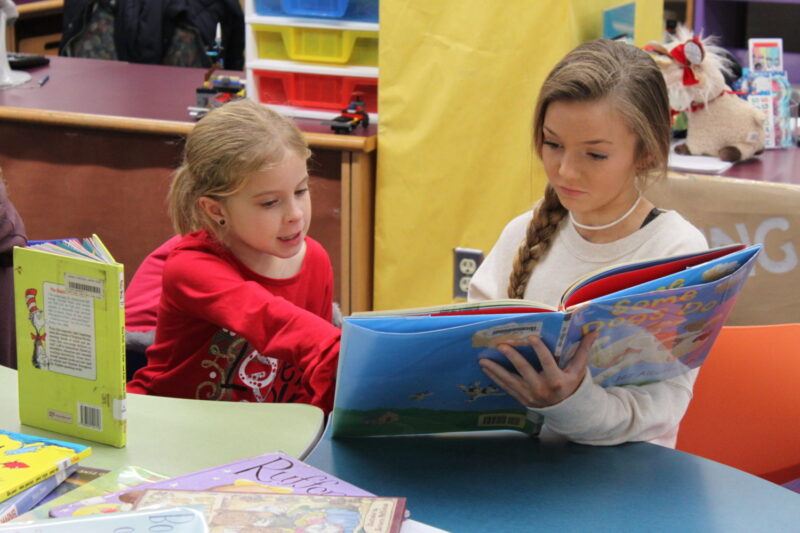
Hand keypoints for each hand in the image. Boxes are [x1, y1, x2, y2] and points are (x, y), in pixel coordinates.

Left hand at [479, 331, 598, 408]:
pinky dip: (495, 378)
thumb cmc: (572, 384)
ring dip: (496, 370)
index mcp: (557, 380)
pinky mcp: (522, 399)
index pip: (547, 363)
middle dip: (512, 358)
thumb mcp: (579, 369)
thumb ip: (583, 350)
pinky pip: (506, 387)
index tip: (531, 337)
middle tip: (501, 345)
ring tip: (483, 360)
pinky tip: (486, 368)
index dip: (539, 350)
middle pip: (525, 371)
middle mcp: (542, 389)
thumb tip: (594, 330)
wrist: (566, 410)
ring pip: (510, 381)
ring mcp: (530, 395)